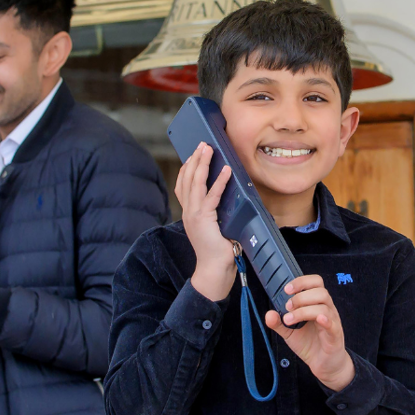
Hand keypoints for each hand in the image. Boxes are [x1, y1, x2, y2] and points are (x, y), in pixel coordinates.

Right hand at [177, 142, 235, 300]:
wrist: (213, 271)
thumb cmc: (218, 251)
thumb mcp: (216, 227)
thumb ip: (218, 212)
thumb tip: (231, 197)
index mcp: (189, 213)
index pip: (183, 186)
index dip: (187, 168)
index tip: (193, 154)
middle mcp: (187, 212)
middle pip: (186, 179)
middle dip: (194, 159)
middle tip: (202, 144)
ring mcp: (193, 215)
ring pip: (194, 183)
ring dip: (202, 164)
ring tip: (208, 149)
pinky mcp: (203, 219)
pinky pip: (211, 196)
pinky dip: (218, 181)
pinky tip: (225, 170)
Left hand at [265, 275, 354, 390]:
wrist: (324, 364)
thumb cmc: (310, 344)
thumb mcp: (289, 332)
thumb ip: (278, 323)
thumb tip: (269, 314)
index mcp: (317, 304)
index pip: (315, 283)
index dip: (302, 281)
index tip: (287, 289)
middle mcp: (327, 309)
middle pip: (321, 291)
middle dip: (301, 296)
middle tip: (287, 307)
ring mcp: (332, 321)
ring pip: (324, 306)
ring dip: (304, 310)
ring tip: (290, 319)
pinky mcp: (335, 335)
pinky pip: (332, 323)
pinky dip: (324, 319)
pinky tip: (316, 319)